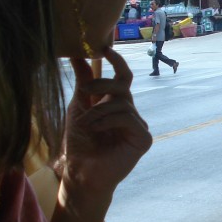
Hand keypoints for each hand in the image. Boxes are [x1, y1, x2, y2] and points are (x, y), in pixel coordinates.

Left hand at [62, 48, 151, 198]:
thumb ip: (82, 81)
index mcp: (115, 104)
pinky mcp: (143, 139)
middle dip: (102, 83)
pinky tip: (96, 130)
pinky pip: (128, 118)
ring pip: (122, 102)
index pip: (123, 77)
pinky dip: (108, 121)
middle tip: (85, 90)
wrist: (81, 173)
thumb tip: (78, 54)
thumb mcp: (78, 106)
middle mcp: (129, 113)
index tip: (104, 49)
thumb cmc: (79, 143)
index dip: (117, 61)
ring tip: (85, 124)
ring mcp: (138, 126)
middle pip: (123, 86)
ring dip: (98, 110)